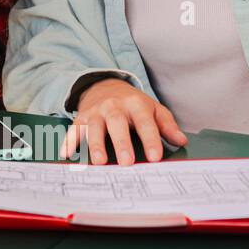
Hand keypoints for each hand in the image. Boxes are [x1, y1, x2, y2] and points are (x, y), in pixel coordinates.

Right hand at [63, 78, 187, 164]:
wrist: (104, 85)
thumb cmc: (132, 103)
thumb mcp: (153, 109)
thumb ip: (166, 125)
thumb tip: (181, 140)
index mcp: (135, 104)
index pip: (144, 122)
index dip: (151, 139)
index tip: (155, 157)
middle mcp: (113, 106)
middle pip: (116, 122)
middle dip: (121, 142)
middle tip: (126, 162)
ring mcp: (95, 112)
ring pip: (93, 126)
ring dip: (95, 144)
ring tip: (99, 161)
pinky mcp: (81, 117)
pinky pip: (74, 130)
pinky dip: (69, 142)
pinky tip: (67, 154)